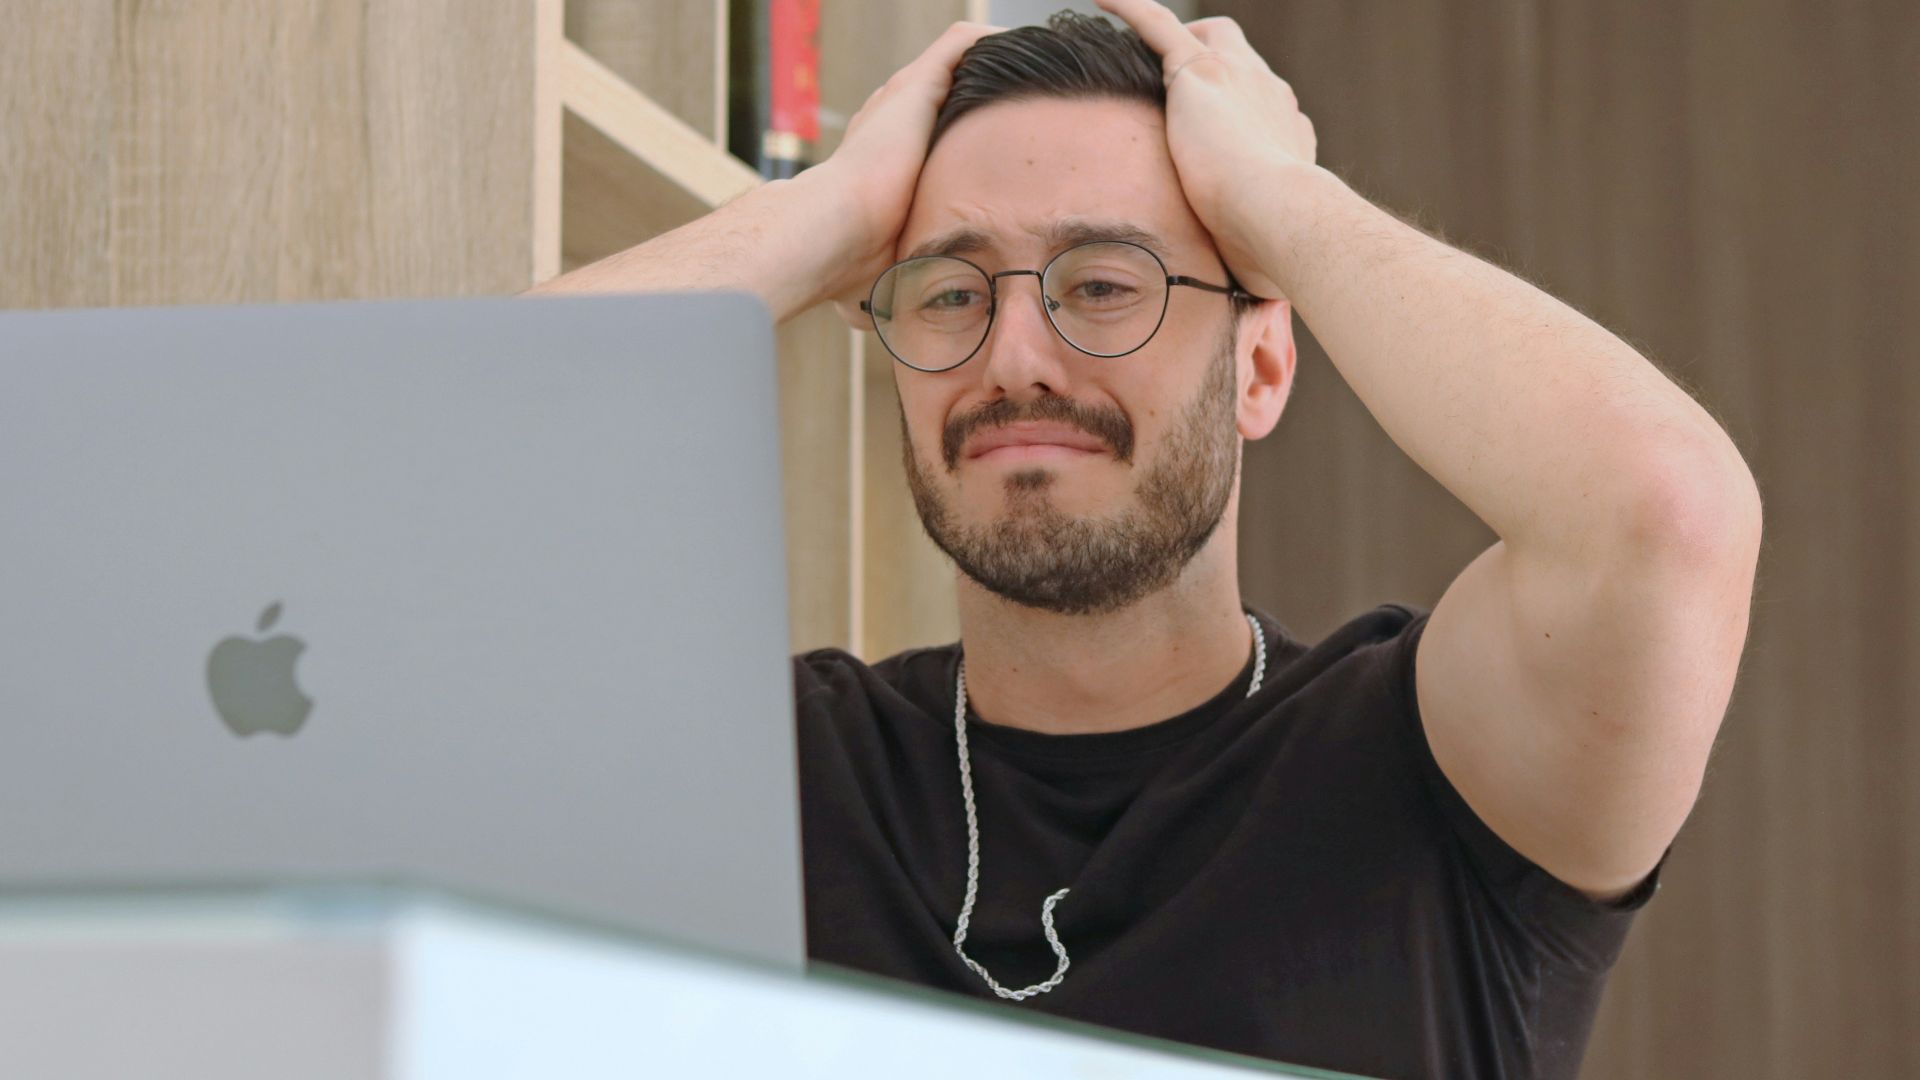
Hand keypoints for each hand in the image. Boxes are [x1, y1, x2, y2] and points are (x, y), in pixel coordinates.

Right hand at [804, 21, 1003, 327]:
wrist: (829, 237)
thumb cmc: (849, 271)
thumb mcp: (880, 281)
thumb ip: (893, 288)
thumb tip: (891, 323)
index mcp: (879, 162)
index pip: (922, 139)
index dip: (958, 143)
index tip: (993, 158)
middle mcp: (888, 123)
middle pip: (942, 97)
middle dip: (984, 102)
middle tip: (1029, 110)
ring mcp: (900, 101)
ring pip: (954, 66)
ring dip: (993, 69)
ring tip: (1036, 71)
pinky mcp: (915, 87)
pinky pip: (961, 46)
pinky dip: (989, 44)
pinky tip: (1024, 49)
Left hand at [1092, 0, 1319, 301]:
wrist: (1284, 220)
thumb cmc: (1281, 253)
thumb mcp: (1266, 256)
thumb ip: (1254, 263)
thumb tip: (1253, 305)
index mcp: (1287, 136)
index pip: (1261, 111)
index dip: (1239, 118)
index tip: (1219, 136)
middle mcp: (1269, 96)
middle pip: (1240, 63)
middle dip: (1214, 67)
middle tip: (1183, 86)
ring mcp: (1237, 78)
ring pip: (1205, 36)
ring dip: (1176, 37)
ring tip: (1141, 41)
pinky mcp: (1198, 72)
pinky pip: (1157, 25)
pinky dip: (1130, 9)